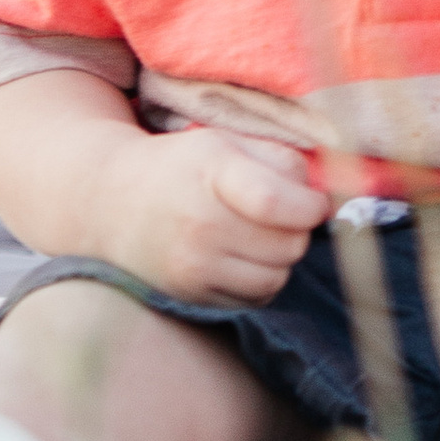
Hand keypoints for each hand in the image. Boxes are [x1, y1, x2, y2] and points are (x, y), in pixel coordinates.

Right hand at [95, 125, 331, 304]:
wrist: (114, 204)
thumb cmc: (182, 167)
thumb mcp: (227, 142)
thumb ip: (281, 160)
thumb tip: (325, 194)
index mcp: (211, 171)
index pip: (276, 201)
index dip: (310, 206)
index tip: (315, 202)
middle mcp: (199, 223)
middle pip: (286, 245)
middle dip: (298, 230)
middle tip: (284, 216)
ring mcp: (192, 265)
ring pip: (276, 277)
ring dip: (281, 258)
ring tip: (262, 236)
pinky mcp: (191, 295)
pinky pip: (254, 298)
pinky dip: (261, 280)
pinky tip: (243, 257)